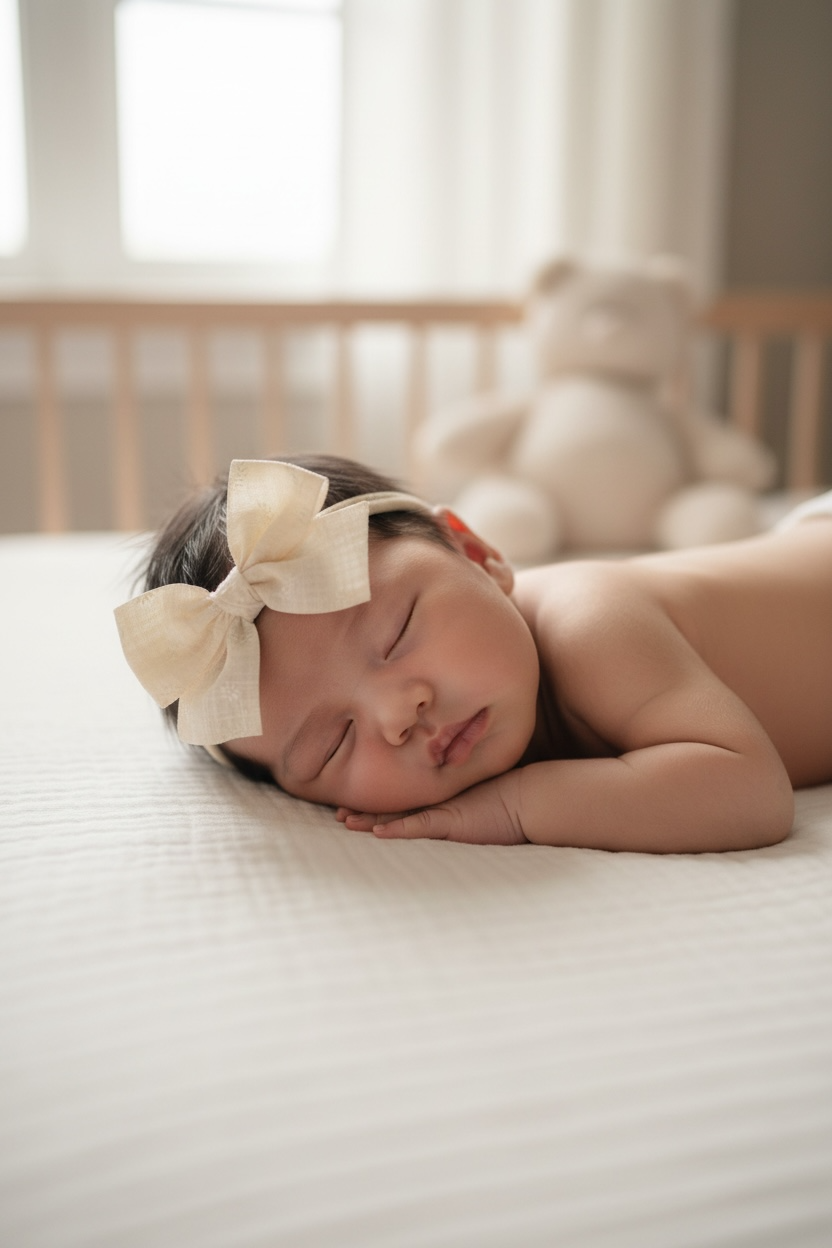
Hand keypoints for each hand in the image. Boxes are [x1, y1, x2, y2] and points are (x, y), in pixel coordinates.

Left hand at [335, 769, 526, 844]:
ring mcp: (443, 812)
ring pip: (398, 815)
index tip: (353, 807)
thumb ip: (464, 810)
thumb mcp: (481, 808)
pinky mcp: (451, 822)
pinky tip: (376, 832)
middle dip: (364, 810)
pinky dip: (396, 829)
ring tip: (343, 821)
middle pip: (393, 806)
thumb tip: (458, 815)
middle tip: (336, 813)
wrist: (532, 800)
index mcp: (442, 803)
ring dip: (369, 819)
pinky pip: (418, 827)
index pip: (404, 805)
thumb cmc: (512, 805)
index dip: (378, 806)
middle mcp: (438, 805)